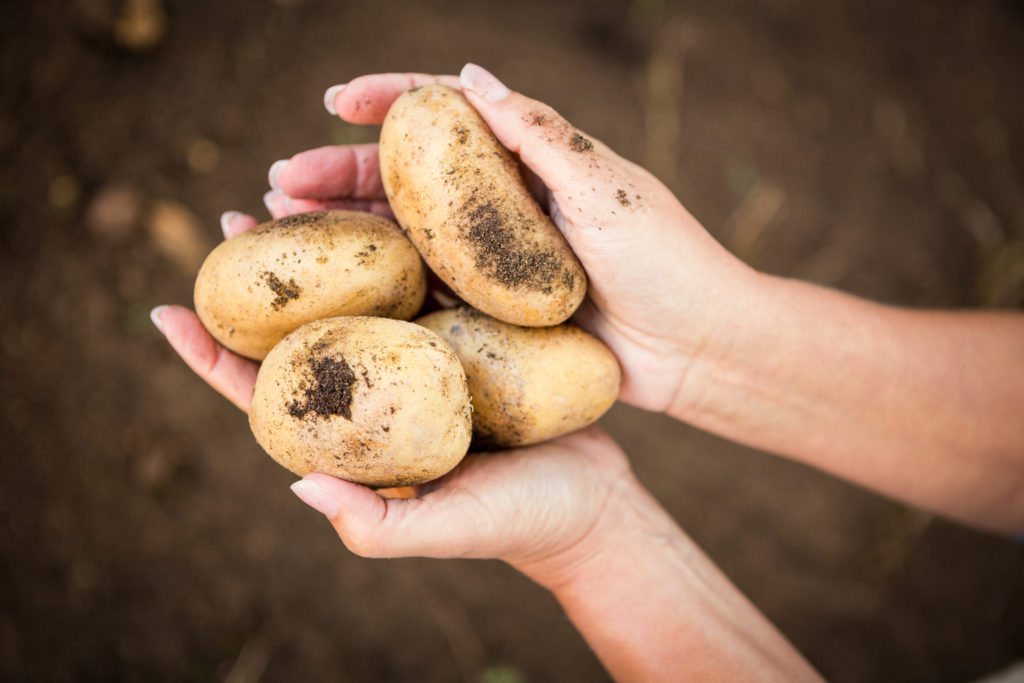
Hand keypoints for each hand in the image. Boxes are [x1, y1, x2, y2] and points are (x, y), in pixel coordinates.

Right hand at [267, 65, 759, 413]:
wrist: (698, 349)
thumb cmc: (667, 260)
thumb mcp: (605, 186)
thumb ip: (539, 133)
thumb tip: (471, 75)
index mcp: (533, 158)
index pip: (450, 114)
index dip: (390, 99)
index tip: (335, 100)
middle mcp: (506, 204)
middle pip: (411, 177)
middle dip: (343, 171)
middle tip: (282, 177)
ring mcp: (497, 260)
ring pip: (407, 234)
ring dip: (346, 227)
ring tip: (284, 222)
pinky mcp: (495, 311)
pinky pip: (427, 291)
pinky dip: (379, 284)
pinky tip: (333, 287)